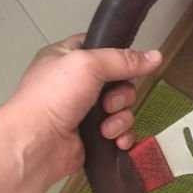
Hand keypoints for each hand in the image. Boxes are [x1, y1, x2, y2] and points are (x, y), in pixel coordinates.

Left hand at [6, 34, 161, 183]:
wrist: (36, 144)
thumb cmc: (51, 98)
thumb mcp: (89, 64)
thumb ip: (124, 59)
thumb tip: (156, 56)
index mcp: (67, 58)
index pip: (101, 48)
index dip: (117, 55)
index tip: (129, 63)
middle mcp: (76, 83)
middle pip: (119, 81)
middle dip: (122, 94)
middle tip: (108, 103)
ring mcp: (84, 111)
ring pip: (123, 107)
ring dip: (120, 117)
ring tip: (105, 127)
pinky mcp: (92, 135)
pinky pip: (120, 131)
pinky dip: (121, 135)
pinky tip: (114, 140)